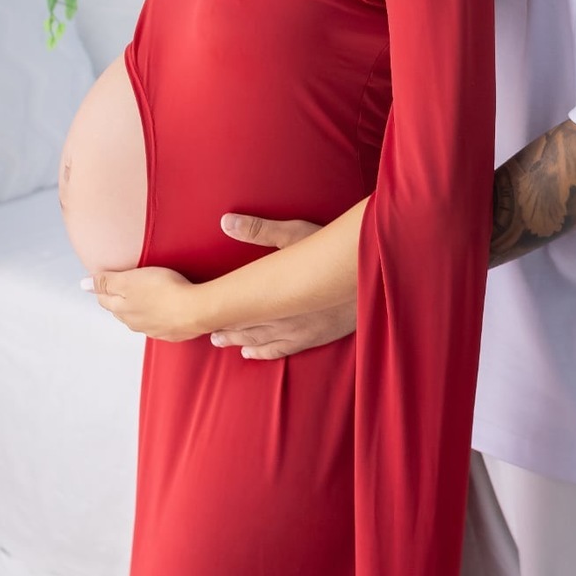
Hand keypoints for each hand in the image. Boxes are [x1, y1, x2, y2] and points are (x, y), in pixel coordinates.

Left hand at [86, 266, 197, 341]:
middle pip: (121, 310)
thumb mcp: (129, 280)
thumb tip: (84, 284)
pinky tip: (165, 308)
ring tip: (146, 295)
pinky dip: (159, 316)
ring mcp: (154, 330)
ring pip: (140, 318)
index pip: (104, 299)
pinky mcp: (173, 332)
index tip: (106, 278)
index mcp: (121, 310)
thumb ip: (105, 282)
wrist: (197, 309)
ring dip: (141, 308)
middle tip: (125, 285)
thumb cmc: (164, 290)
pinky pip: (160, 324)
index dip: (103, 287)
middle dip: (119, 299)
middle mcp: (135, 323)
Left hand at [209, 212, 357, 358]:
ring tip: (221, 342)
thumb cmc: (336, 253)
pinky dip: (263, 353)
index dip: (217, 311)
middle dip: (225, 329)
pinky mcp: (314, 337)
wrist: (375, 280)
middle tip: (208, 332)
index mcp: (273, 293)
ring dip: (239, 342)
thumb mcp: (298, 235)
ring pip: (260, 341)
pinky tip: (253, 354)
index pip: (237, 307)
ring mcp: (298, 330)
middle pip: (246, 326)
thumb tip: (226, 221)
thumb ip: (261, 230)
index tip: (199, 313)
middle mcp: (281, 317)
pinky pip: (281, 350)